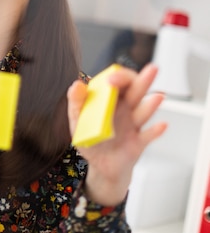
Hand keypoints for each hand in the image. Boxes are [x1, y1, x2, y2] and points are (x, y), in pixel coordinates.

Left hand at [67, 64, 167, 205]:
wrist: (100, 167)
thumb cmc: (91, 141)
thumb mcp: (77, 121)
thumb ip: (76, 103)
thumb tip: (77, 85)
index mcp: (110, 101)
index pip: (119, 82)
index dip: (119, 77)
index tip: (112, 79)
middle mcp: (125, 110)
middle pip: (136, 92)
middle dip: (144, 80)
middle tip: (152, 69)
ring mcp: (133, 126)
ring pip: (144, 112)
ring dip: (151, 104)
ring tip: (158, 97)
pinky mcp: (138, 143)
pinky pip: (148, 136)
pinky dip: (155, 131)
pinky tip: (161, 125)